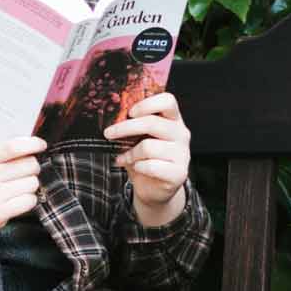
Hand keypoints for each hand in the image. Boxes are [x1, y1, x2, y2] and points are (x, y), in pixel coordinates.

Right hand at [0, 136, 45, 260]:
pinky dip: (28, 200)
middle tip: (24, 174)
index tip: (41, 145)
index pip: (13, 146)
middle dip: (33, 168)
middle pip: (29, 165)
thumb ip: (4, 153)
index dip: (32, 144)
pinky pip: (29, 200)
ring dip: (30, 186)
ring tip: (17, 189)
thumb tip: (32, 143)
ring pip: (32, 183)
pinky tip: (17, 201)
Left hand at [105, 92, 189, 226]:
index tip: (130, 112)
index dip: (147, 104)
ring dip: (130, 153)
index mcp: (173, 120)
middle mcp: (181, 134)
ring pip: (148, 147)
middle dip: (125, 128)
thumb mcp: (139, 138)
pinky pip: (151, 166)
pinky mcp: (179, 173)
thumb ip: (133, 125)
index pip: (167, 101)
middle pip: (152, 123)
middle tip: (108, 133)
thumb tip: (112, 117)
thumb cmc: (144, 158)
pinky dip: (138, 167)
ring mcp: (182, 154)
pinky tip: (135, 167)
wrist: (154, 188)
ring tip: (123, 157)